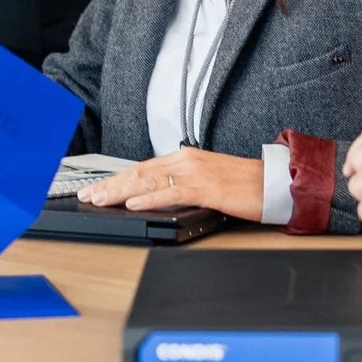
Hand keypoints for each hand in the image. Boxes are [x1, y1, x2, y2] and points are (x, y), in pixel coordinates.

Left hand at [77, 149, 263, 222]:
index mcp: (186, 158)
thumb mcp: (208, 180)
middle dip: (110, 184)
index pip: (143, 167)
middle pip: (140, 171)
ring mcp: (196, 173)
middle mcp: (187, 160)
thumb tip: (157, 196)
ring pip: (149, 180)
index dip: (118, 178)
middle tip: (88, 194)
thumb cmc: (245, 184)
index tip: (97, 187)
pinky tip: (134, 202)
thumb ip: (183, 185)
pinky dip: (149, 197)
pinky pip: (171, 193)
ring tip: (100, 198)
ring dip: (120, 191)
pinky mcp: (206, 188)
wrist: (273, 182)